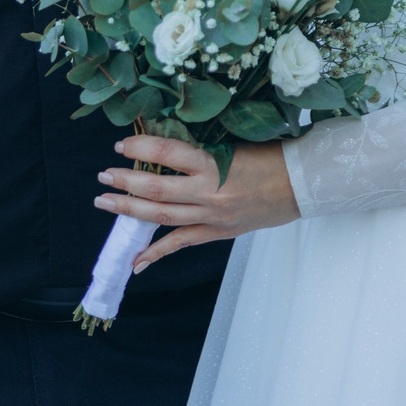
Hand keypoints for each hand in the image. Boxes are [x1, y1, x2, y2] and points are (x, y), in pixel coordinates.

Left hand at [96, 133, 298, 268]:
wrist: (302, 185)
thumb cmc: (272, 157)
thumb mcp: (234, 145)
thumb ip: (201, 150)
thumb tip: (164, 149)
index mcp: (215, 163)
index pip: (166, 154)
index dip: (140, 148)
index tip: (121, 145)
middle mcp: (210, 192)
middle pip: (156, 189)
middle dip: (125, 182)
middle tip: (103, 176)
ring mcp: (212, 216)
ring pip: (161, 216)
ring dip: (129, 210)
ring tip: (106, 203)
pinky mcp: (218, 232)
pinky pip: (181, 243)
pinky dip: (157, 253)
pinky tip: (136, 261)